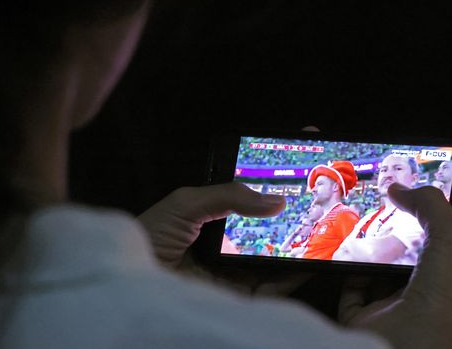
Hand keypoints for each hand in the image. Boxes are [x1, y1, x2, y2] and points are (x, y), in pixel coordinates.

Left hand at [137, 182, 311, 294]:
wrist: (129, 287)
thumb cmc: (148, 239)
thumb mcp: (185, 204)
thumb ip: (228, 195)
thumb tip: (275, 200)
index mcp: (210, 216)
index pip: (249, 193)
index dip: (276, 177)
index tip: (301, 153)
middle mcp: (225, 243)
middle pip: (267, 224)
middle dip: (294, 210)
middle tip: (319, 193)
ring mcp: (233, 271)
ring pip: (275, 255)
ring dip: (300, 241)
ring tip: (322, 223)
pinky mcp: (238, 298)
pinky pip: (273, 286)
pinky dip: (294, 274)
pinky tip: (311, 258)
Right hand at [339, 183, 451, 348]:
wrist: (409, 344)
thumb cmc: (441, 298)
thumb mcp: (451, 239)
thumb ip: (432, 206)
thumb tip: (401, 188)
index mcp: (449, 281)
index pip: (438, 246)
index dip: (425, 221)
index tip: (407, 199)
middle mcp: (420, 297)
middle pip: (402, 257)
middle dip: (389, 235)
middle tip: (374, 209)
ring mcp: (389, 309)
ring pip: (374, 272)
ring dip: (365, 251)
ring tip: (355, 225)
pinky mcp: (361, 319)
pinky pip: (349, 290)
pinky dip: (344, 271)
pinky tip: (342, 252)